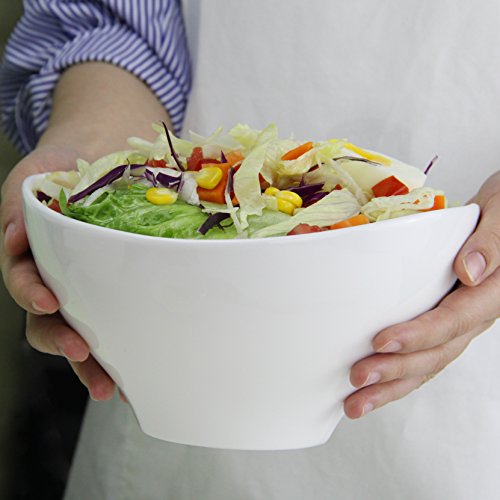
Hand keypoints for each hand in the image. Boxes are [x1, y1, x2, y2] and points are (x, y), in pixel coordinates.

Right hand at [0, 145, 115, 400]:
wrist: (94, 157)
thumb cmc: (57, 170)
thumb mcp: (29, 179)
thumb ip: (16, 208)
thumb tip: (13, 236)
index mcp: (31, 258)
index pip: (25, 283)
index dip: (32, 295)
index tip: (49, 302)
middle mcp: (55, 281)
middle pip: (49, 322)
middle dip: (62, 343)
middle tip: (81, 354)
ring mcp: (84, 289)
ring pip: (82, 332)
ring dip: (93, 362)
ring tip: (111, 386)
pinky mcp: (113, 289)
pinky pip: (117, 319)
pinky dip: (124, 345)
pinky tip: (140, 366)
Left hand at [344, 171, 499, 417]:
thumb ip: (491, 242)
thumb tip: (468, 272)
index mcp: (490, 292)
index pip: (452, 320)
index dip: (417, 334)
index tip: (382, 342)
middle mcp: (474, 314)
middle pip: (435, 352)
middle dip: (395, 371)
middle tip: (358, 379)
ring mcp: (459, 321)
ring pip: (427, 362)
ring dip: (391, 385)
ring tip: (356, 403)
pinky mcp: (443, 320)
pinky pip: (423, 353)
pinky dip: (397, 374)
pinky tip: (372, 387)